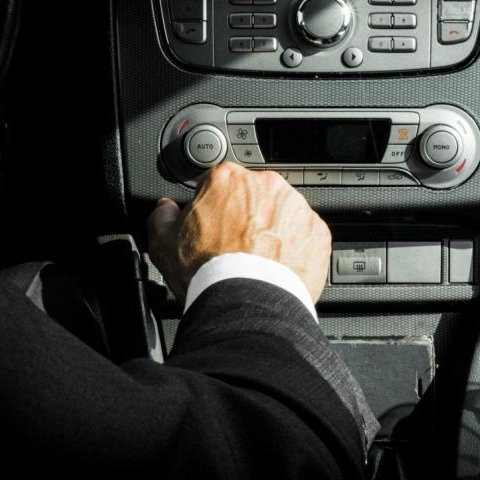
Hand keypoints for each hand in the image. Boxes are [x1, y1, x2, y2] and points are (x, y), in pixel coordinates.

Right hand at [147, 162, 331, 302]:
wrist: (247, 300)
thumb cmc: (207, 270)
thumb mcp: (163, 242)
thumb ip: (161, 217)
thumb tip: (165, 210)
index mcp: (228, 179)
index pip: (220, 183)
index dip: (214, 207)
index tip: (213, 225)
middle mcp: (266, 185)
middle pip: (255, 196)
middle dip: (247, 216)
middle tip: (236, 246)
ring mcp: (296, 208)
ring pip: (283, 214)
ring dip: (274, 231)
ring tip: (258, 261)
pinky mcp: (317, 233)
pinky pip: (306, 236)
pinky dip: (296, 249)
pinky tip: (279, 268)